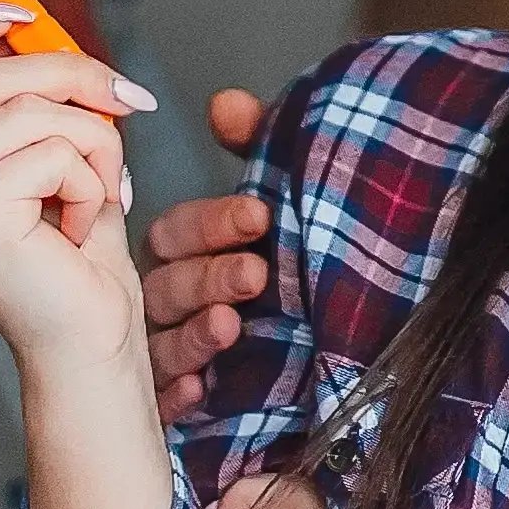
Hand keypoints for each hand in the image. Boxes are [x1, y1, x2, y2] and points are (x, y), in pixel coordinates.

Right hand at [0, 0, 153, 376]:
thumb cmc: (70, 253)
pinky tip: (79, 228)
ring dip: (94, 143)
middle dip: (76, 77)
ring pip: (32, 108)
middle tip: (127, 100)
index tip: (16, 5)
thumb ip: (25, 77)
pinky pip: (54, 150)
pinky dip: (93, 181)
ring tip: (97, 192)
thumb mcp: (47, 144)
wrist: (86, 340)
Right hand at [138, 86, 279, 420]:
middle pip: (167, 286)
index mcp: (184, 252)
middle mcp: (169, 300)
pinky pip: (164, 402)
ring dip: (193, 334)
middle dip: (208, 277)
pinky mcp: (183, 406)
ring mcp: (170, 352)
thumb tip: (227, 103)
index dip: (212, 222)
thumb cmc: (295, 262)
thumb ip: (258, 148)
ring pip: (161, 342)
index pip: (176, 231)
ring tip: (229, 327)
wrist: (347, 343)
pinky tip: (199, 390)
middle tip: (256, 273)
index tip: (260, 215)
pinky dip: (178, 395)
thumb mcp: (286, 202)